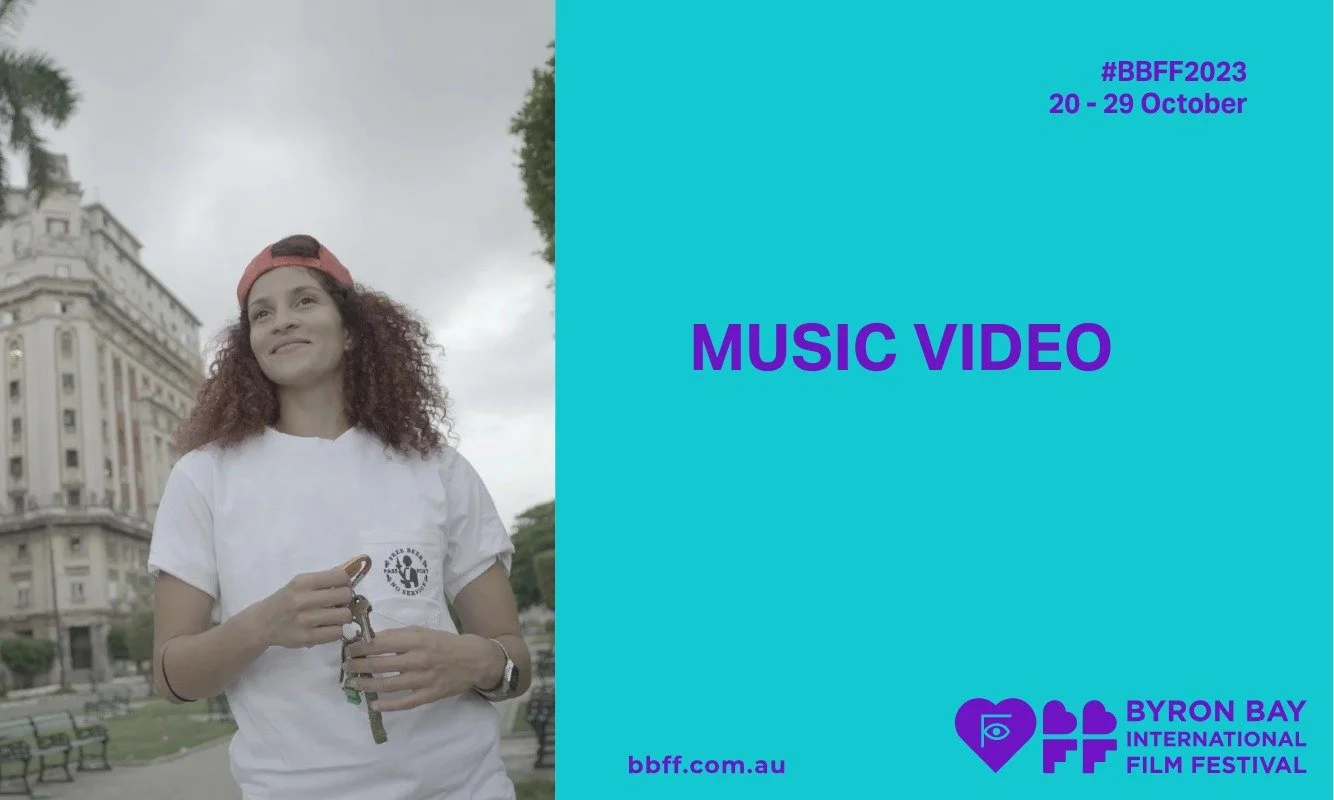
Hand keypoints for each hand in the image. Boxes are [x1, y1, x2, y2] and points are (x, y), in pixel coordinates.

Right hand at [255, 566, 354, 648]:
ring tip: (333, 616)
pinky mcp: (307, 638)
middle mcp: (304, 600)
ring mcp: (305, 620)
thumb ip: (326, 577)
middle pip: (345, 596)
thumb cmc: (286, 599)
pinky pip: (337, 633)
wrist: (262, 623)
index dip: (346, 582)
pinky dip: (335, 630)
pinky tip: (327, 627)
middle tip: (337, 603)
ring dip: (342, 616)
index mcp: (304, 582)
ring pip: (344, 615)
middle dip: (345, 599)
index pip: (340, 576)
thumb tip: (353, 567)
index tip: (341, 587)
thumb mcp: (301, 583)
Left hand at [343, 628, 498, 711]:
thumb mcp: (423, 631)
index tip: (349, 649)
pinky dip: (389, 705)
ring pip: (390, 684)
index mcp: (417, 640)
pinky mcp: (430, 694)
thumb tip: (372, 639)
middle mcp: (419, 659)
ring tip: (354, 683)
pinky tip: (375, 704)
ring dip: (368, 685)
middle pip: (381, 664)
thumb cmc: (444, 643)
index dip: (361, 647)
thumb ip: (399, 635)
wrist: (474, 659)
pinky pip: (406, 702)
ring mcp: (425, 679)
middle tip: (347, 666)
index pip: (381, 643)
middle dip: (359, 665)